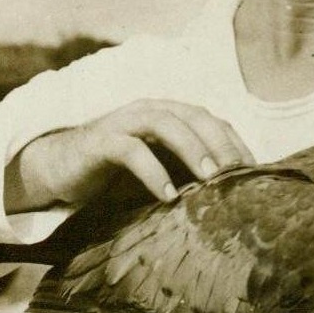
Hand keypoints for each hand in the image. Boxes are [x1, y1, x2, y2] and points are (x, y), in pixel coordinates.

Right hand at [4, 99, 253, 211]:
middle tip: (238, 174)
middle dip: (220, 144)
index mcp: (170, 116)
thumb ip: (189, 177)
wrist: (58, 172)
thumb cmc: (117, 176)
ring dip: (192, 149)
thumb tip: (234, 201)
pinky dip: (152, 171)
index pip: (212, 122)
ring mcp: (123, 122)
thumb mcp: (161, 174)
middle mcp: (149, 111)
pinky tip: (167, 195)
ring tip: (209, 179)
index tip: (255, 173)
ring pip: (165, 123)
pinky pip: (130, 150)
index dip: (236, 143)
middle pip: (194, 116)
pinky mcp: (99, 141)